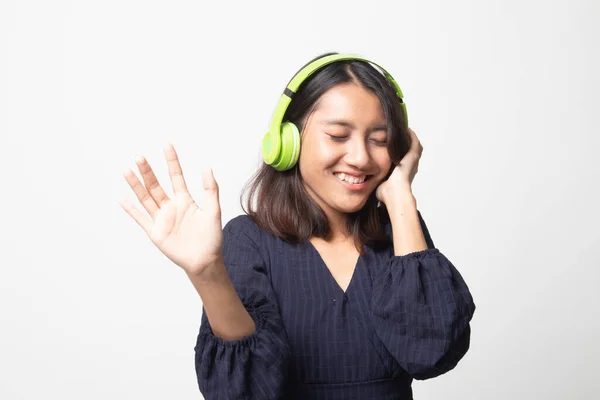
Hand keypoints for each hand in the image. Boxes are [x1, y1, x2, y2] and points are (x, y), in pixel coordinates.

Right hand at [119, 143, 222, 276]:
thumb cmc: (212, 238)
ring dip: (136, 185)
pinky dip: (131, 210)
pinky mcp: (155, 232)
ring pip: (146, 198)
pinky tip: (122, 199)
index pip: (176, 177)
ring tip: (127, 170)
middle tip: (140, 157)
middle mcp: (171, 207)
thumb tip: (207, 168)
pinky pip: (141, 219)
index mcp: (185, 201)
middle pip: (156, 185)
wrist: (205, 261)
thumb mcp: (214, 211)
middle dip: (148, 171)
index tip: (167, 145)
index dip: (171, 161)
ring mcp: (162, 219)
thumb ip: (210, 190)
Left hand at [375, 128, 422, 205]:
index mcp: (403, 173)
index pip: (403, 160)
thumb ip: (374, 181)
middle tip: (400, 135)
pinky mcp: (412, 156)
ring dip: (410, 138)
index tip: (393, 146)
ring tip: (403, 130)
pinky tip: (406, 129)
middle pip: (411, 151)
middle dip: (406, 143)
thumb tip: (366, 181)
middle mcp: (410, 166)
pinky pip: (414, 142)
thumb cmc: (386, 193)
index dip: (400, 153)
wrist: (393, 194)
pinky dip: (411, 135)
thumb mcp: (379, 184)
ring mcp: (412, 161)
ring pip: (415, 146)